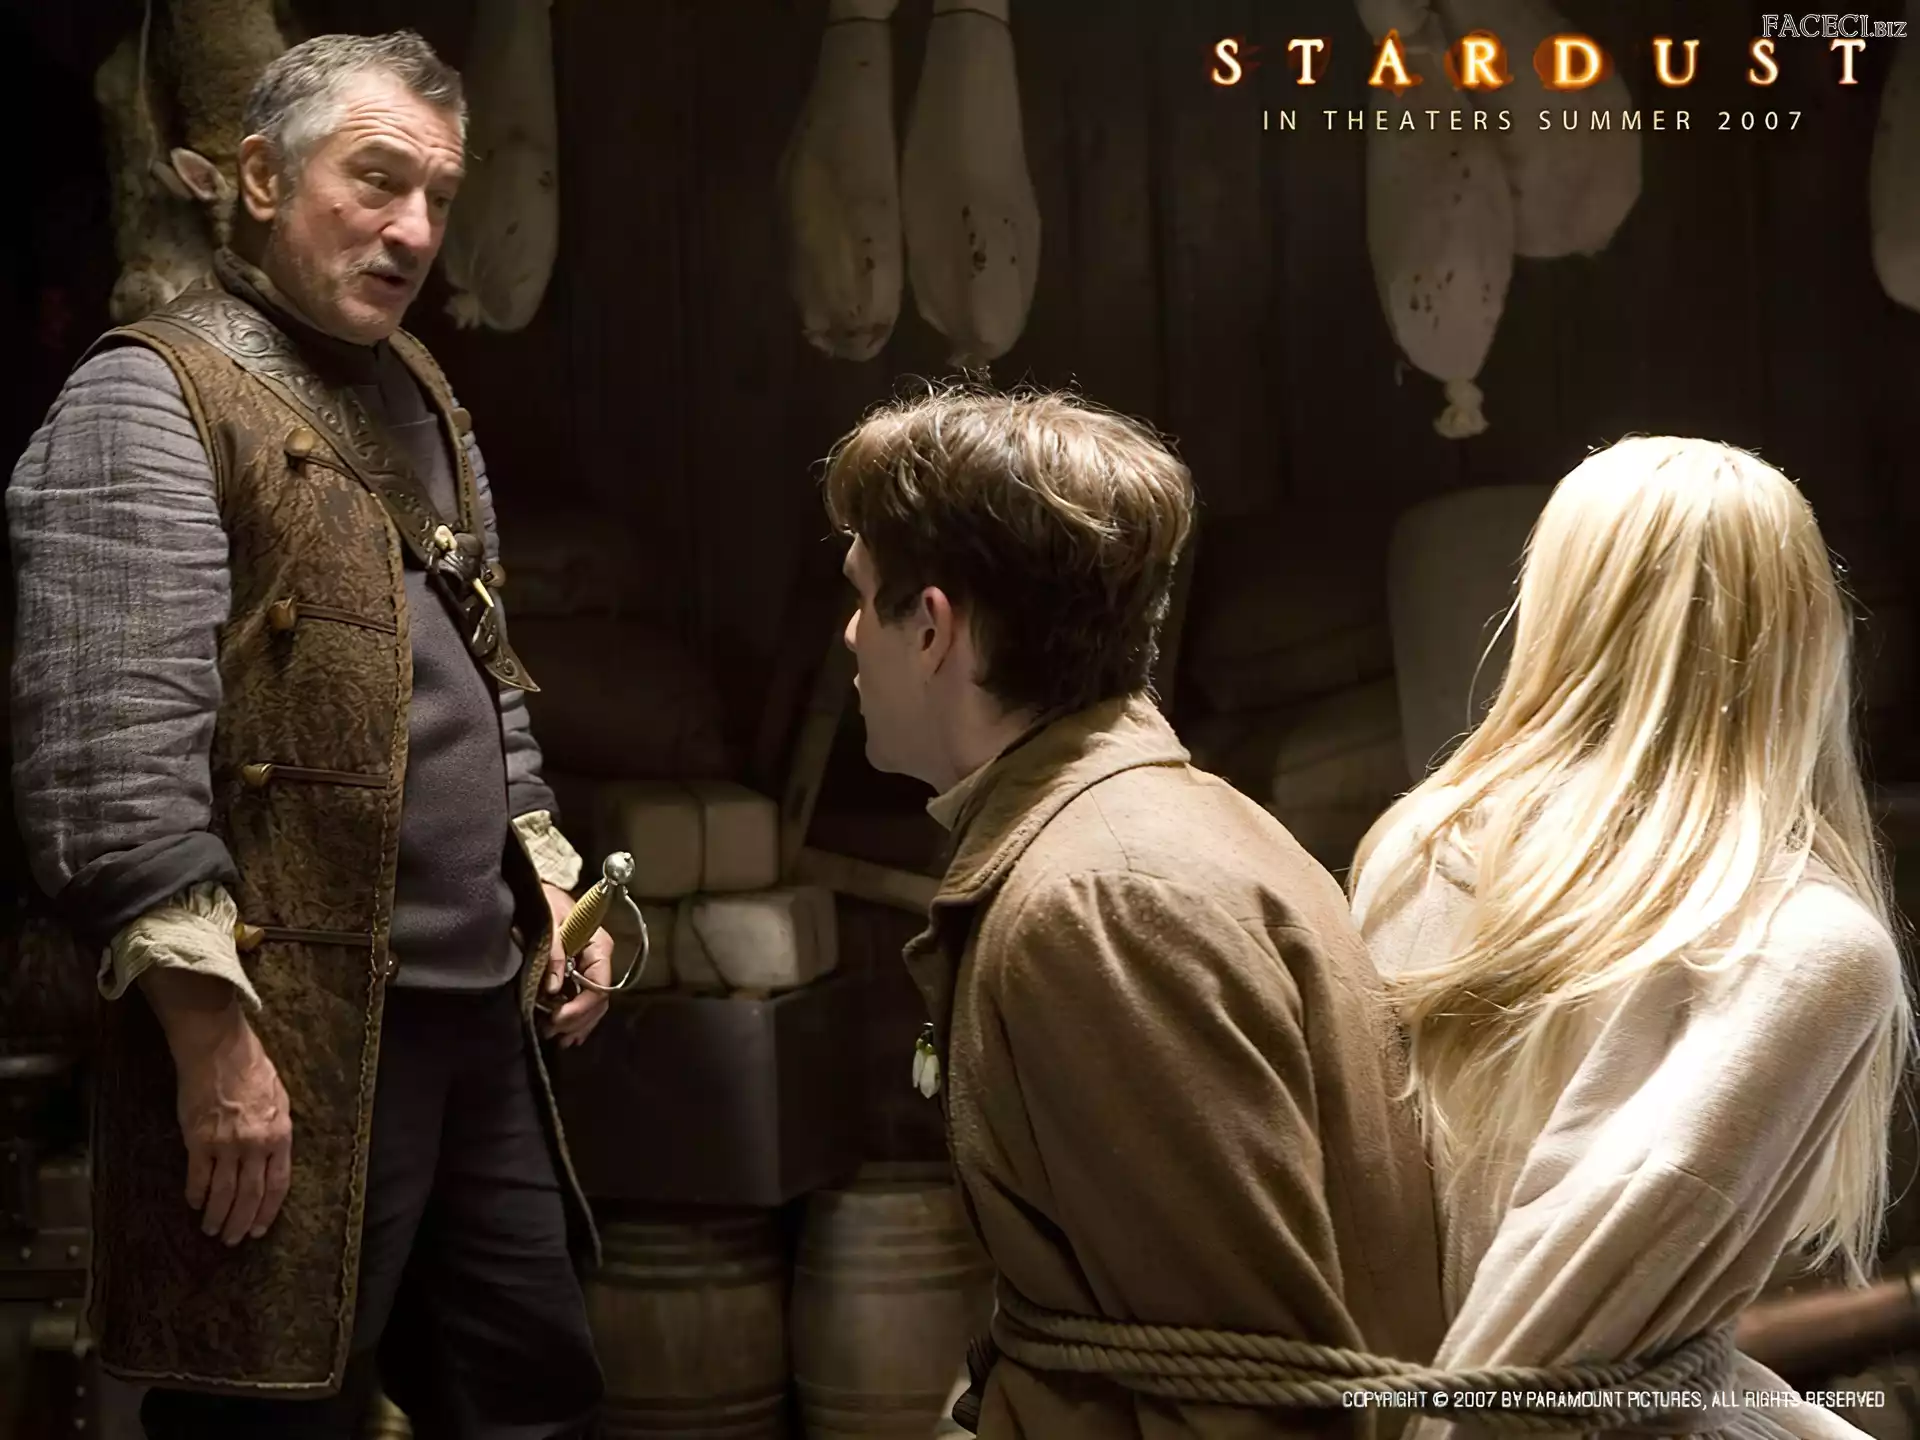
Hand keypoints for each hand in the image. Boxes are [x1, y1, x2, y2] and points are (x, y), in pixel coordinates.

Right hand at [139, 969, 292, 1244]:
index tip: (260, 1229)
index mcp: (280, 1134)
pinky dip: (196, 1195)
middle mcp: (255, 1143)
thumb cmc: (251, 1069)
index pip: (278, 1184)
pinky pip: (198, 1177)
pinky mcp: (198, 1139)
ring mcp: (226, 1143)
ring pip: (223, 1193)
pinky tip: (195, 1204)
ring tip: (212, 1230)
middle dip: (241, 1222)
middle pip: (250, 1195)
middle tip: (233, 1239)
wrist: (218, 1048)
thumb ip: (277, 1131)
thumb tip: (272, 1159)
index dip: (268, 1210)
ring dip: (217, 1216)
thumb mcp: (279, 1098)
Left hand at [541, 881, 611, 1047]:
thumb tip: (553, 989)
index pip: (600, 985)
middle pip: (598, 1000)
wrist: (537, 894)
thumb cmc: (545, 902)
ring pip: (593, 1006)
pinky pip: (583, 1001)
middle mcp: (599, 960)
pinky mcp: (577, 974)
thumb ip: (554, 951)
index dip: (581, 1007)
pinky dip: (576, 1020)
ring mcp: (589, 969)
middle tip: (551, 1031)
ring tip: (556, 1037)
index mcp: (599, 946)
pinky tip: (566, 1034)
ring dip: (577, 1024)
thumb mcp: (548, 920)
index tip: (557, 1019)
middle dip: (577, 1020)